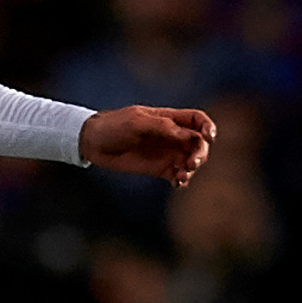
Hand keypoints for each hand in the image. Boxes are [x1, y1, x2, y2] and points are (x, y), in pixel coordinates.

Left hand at [79, 106, 216, 187]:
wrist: (93, 143)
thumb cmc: (114, 126)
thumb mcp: (137, 123)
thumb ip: (162, 127)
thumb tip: (188, 135)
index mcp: (168, 118)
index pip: (197, 120)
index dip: (208, 127)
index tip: (209, 138)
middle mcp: (171, 136)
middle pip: (198, 143)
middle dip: (200, 152)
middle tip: (192, 162)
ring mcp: (166, 153)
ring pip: (191, 160)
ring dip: (192, 168)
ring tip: (182, 175)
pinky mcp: (158, 169)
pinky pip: (178, 175)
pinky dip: (183, 179)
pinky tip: (178, 183)